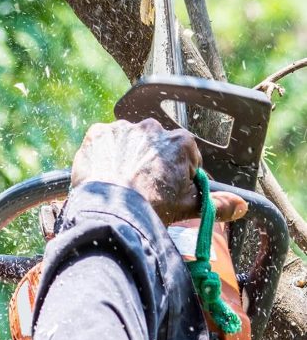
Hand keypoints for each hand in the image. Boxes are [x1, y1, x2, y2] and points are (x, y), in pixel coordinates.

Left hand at [71, 119, 247, 225]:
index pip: (185, 156)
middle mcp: (153, 127)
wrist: (112, 212)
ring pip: (128, 142)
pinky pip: (102, 142)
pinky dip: (102, 156)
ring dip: (126, 157)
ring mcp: (123, 128)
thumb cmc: (153, 208)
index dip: (178, 175)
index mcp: (181, 141)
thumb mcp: (190, 207)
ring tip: (120, 184)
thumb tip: (240, 206)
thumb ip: (218, 203)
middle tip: (142, 189)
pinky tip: (103, 175)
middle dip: (152, 163)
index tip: (167, 191)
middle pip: (156, 146)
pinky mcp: (98, 133)